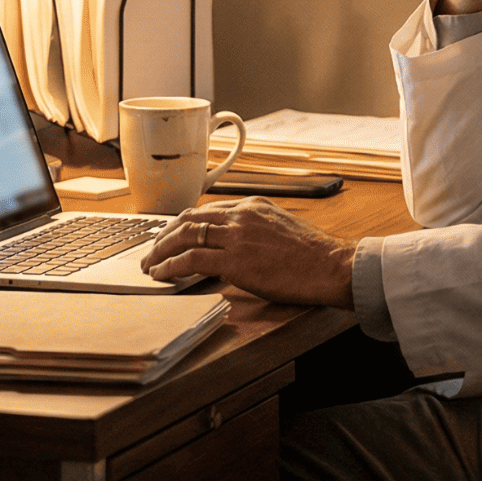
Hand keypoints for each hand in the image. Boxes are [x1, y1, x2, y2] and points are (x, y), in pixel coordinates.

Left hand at [139, 198, 357, 307]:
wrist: (332, 266)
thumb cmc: (314, 256)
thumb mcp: (283, 230)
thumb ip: (257, 232)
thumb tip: (237, 247)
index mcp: (254, 206)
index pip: (208, 210)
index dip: (184, 224)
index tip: (172, 235)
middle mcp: (242, 215)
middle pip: (190, 219)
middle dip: (164, 235)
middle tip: (152, 249)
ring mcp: (237, 236)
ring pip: (184, 236)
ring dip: (161, 250)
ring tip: (150, 264)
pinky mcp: (235, 260)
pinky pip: (191, 259)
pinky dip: (170, 266)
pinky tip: (161, 274)